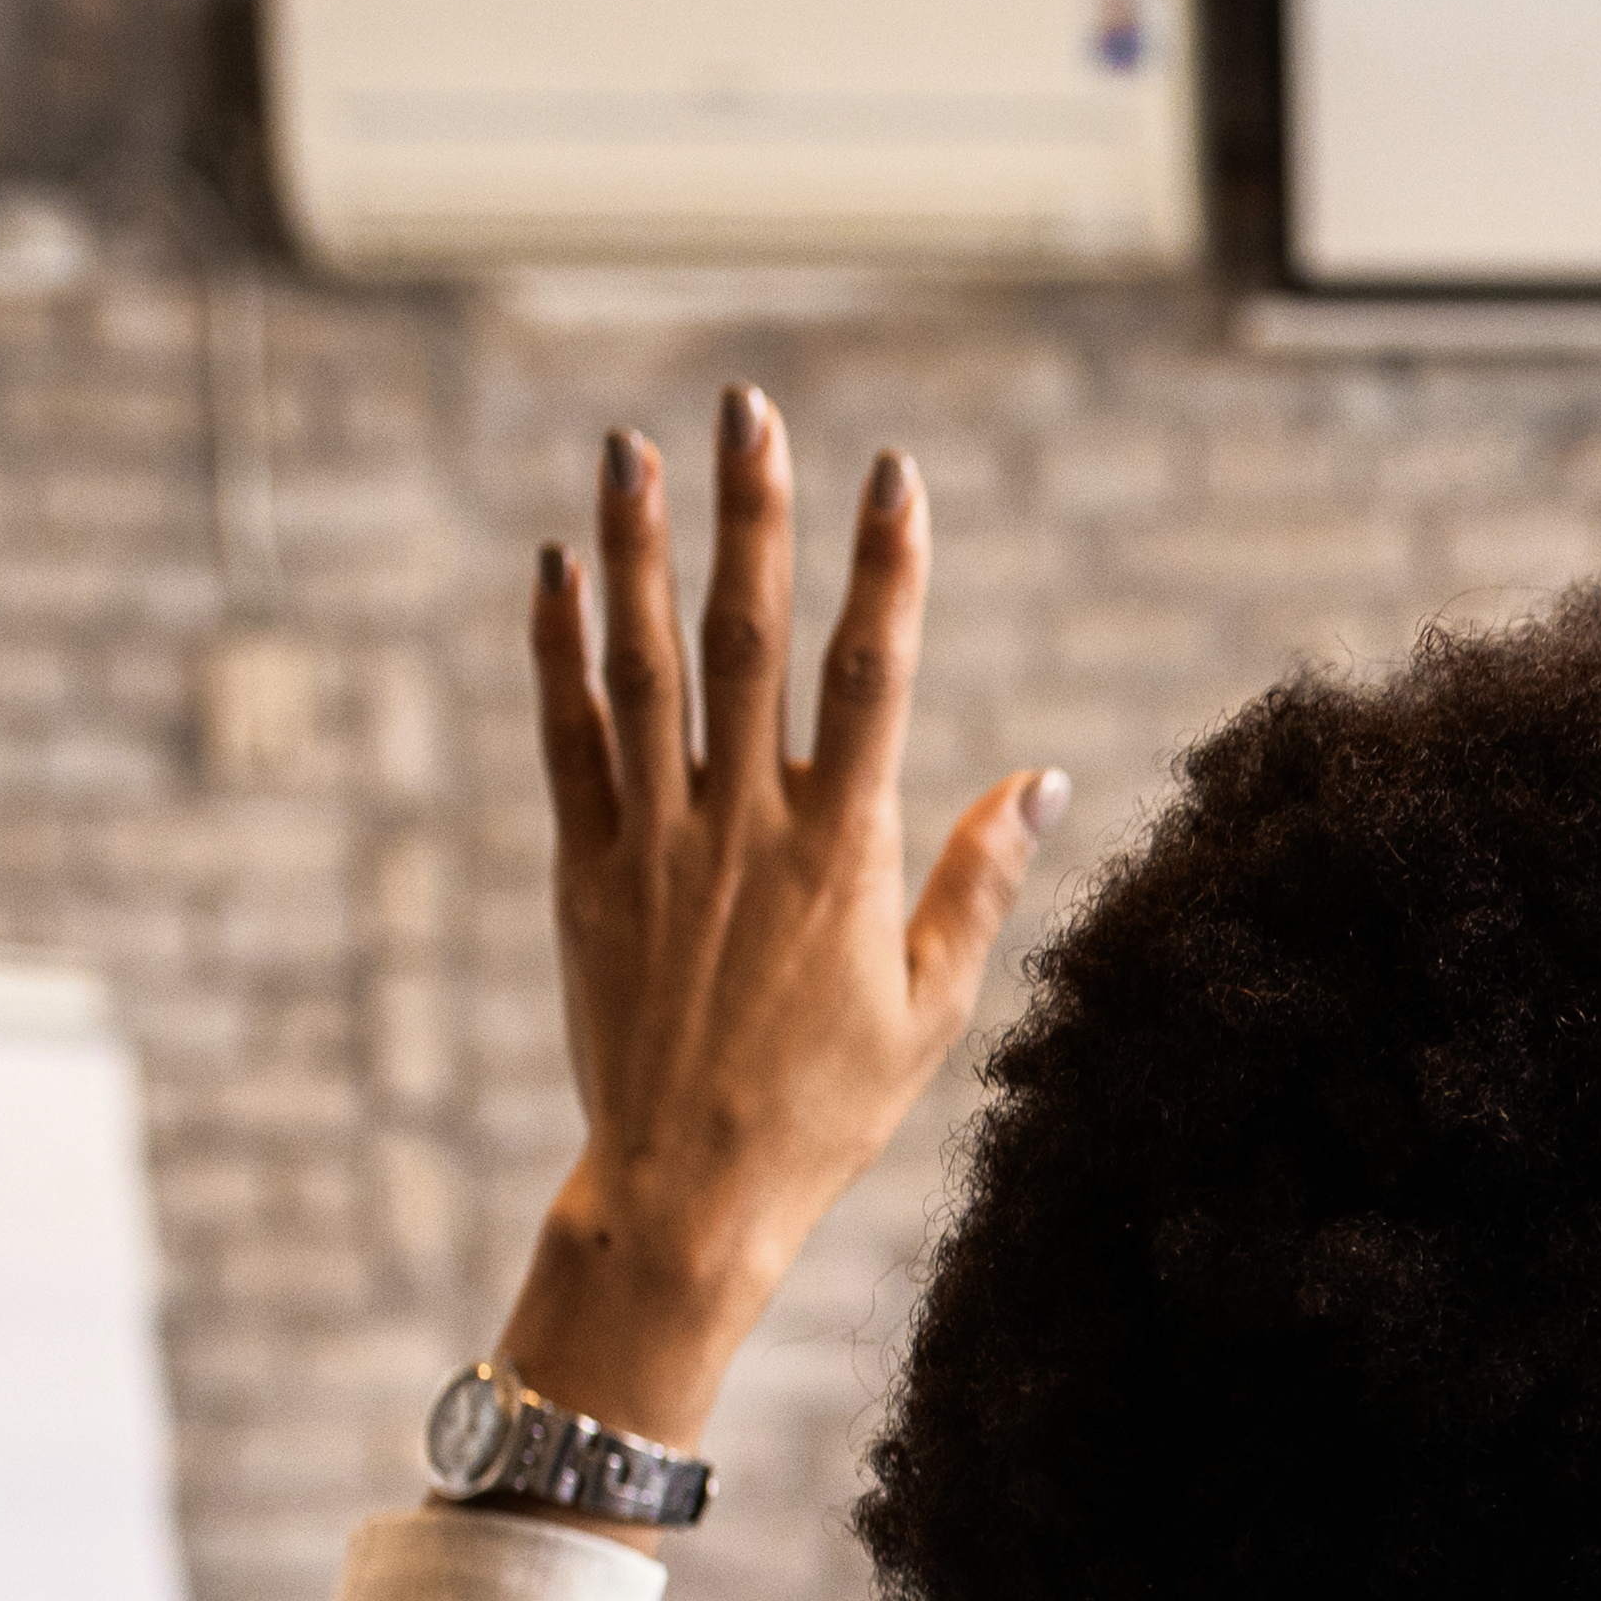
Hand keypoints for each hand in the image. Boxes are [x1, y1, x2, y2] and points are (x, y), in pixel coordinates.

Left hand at [490, 384, 1064, 1486]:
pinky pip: (567, 738)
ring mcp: (656, 843)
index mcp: (845, 854)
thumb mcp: (932, 1008)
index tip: (894, 475)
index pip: (872, 679)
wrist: (690, 1193)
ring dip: (638, 548)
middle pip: (749, 640)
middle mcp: (746, 828)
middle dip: (753, 515)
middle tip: (748, 407)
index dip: (884, 570)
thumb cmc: (828, 1109)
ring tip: (632, 447)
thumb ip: (980, 882)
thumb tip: (1044, 778)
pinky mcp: (585, 872)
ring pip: (644, 665)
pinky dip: (558, 648)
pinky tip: (556, 568)